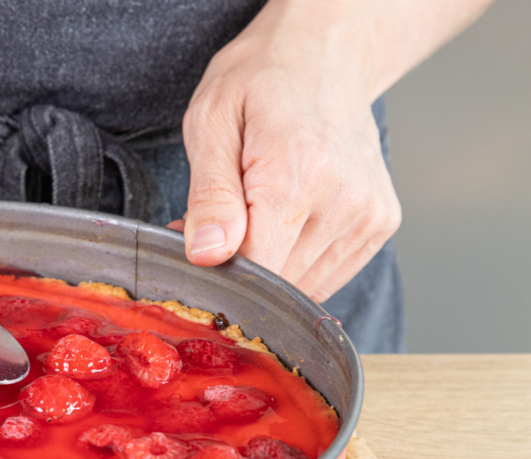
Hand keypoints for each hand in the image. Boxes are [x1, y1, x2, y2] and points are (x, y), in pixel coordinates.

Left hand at [174, 0, 402, 301]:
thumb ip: (210, 196)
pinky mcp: (379, 226)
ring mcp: (368, 216)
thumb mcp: (212, 123)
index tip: (196, 243)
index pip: (256, 267)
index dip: (217, 268)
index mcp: (299, 174)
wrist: (324, 55)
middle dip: (238, 264)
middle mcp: (345, 200)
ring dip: (268, 265)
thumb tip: (207, 254)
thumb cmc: (261, 81)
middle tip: (218, 221)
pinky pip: (326, 273)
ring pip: (302, 287)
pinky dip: (295, 261)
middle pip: (278, 281)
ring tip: (253, 213)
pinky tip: (283, 221)